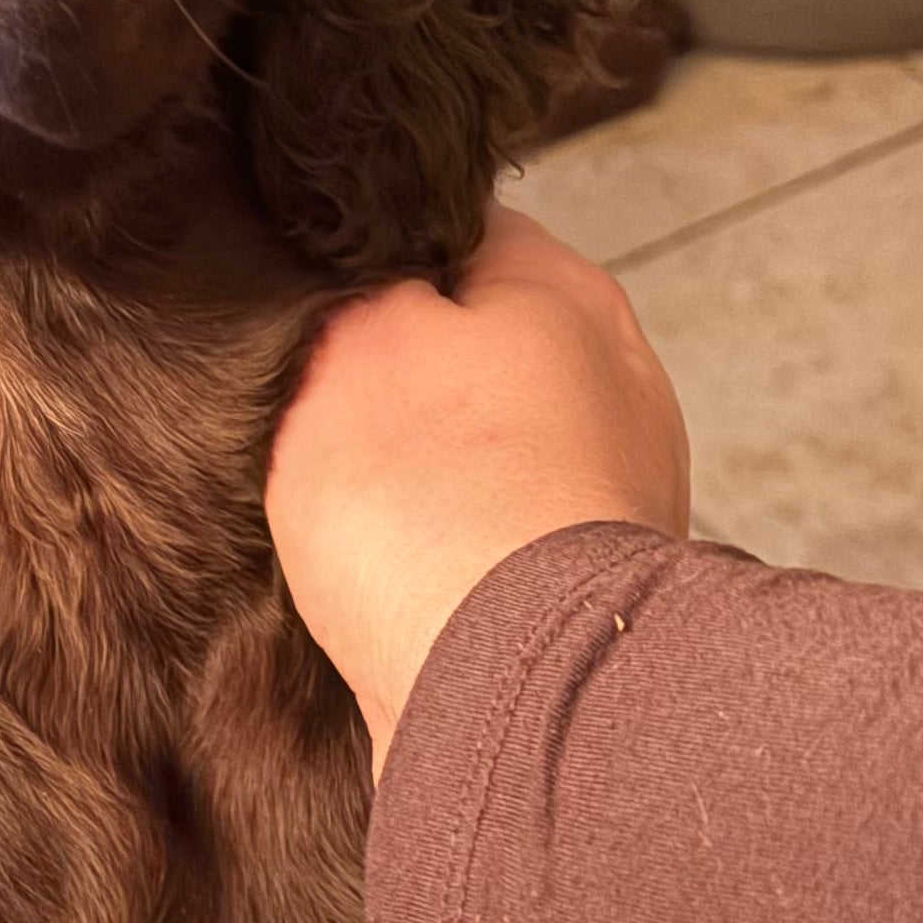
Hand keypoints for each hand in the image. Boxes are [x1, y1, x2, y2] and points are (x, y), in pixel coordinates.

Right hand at [268, 211, 690, 766]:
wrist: (505, 692)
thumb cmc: (430, 501)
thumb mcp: (350, 332)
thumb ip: (353, 282)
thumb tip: (350, 273)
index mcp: (568, 289)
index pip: (455, 229)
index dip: (365, 262)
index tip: (305, 306)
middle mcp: (617, 382)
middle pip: (474, 350)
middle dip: (395, 381)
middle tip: (307, 414)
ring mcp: (613, 496)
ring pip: (481, 457)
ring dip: (417, 481)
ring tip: (341, 514)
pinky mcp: (587, 596)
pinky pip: (492, 553)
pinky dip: (442, 564)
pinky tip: (389, 587)